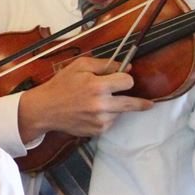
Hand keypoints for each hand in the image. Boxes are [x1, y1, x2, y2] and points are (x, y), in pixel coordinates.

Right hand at [19, 56, 153, 139]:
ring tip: (97, 104)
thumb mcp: (79, 66)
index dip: (125, 79)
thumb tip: (127, 67)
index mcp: (97, 86)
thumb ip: (105, 64)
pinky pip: (110, 123)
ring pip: (120, 113)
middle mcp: (101, 104)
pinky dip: (106, 117)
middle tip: (149, 104)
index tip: (123, 80)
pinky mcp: (97, 131)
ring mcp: (99, 120)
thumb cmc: (61, 85)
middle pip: (133, 104)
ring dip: (115, 108)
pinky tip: (92, 113)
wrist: (44, 109)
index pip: (128, 82)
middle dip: (142, 103)